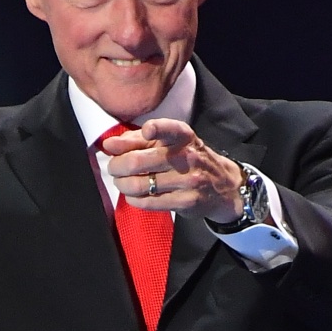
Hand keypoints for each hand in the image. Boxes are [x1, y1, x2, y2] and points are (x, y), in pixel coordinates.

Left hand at [101, 119, 244, 222]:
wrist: (223, 187)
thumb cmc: (188, 160)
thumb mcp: (170, 143)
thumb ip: (138, 140)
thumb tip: (109, 145)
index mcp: (183, 136)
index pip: (169, 128)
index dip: (154, 129)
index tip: (146, 132)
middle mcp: (187, 156)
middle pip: (138, 161)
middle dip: (117, 166)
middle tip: (113, 168)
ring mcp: (188, 181)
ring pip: (140, 184)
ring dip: (123, 185)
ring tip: (121, 183)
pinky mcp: (186, 202)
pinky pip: (149, 202)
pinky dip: (134, 199)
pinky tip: (133, 196)